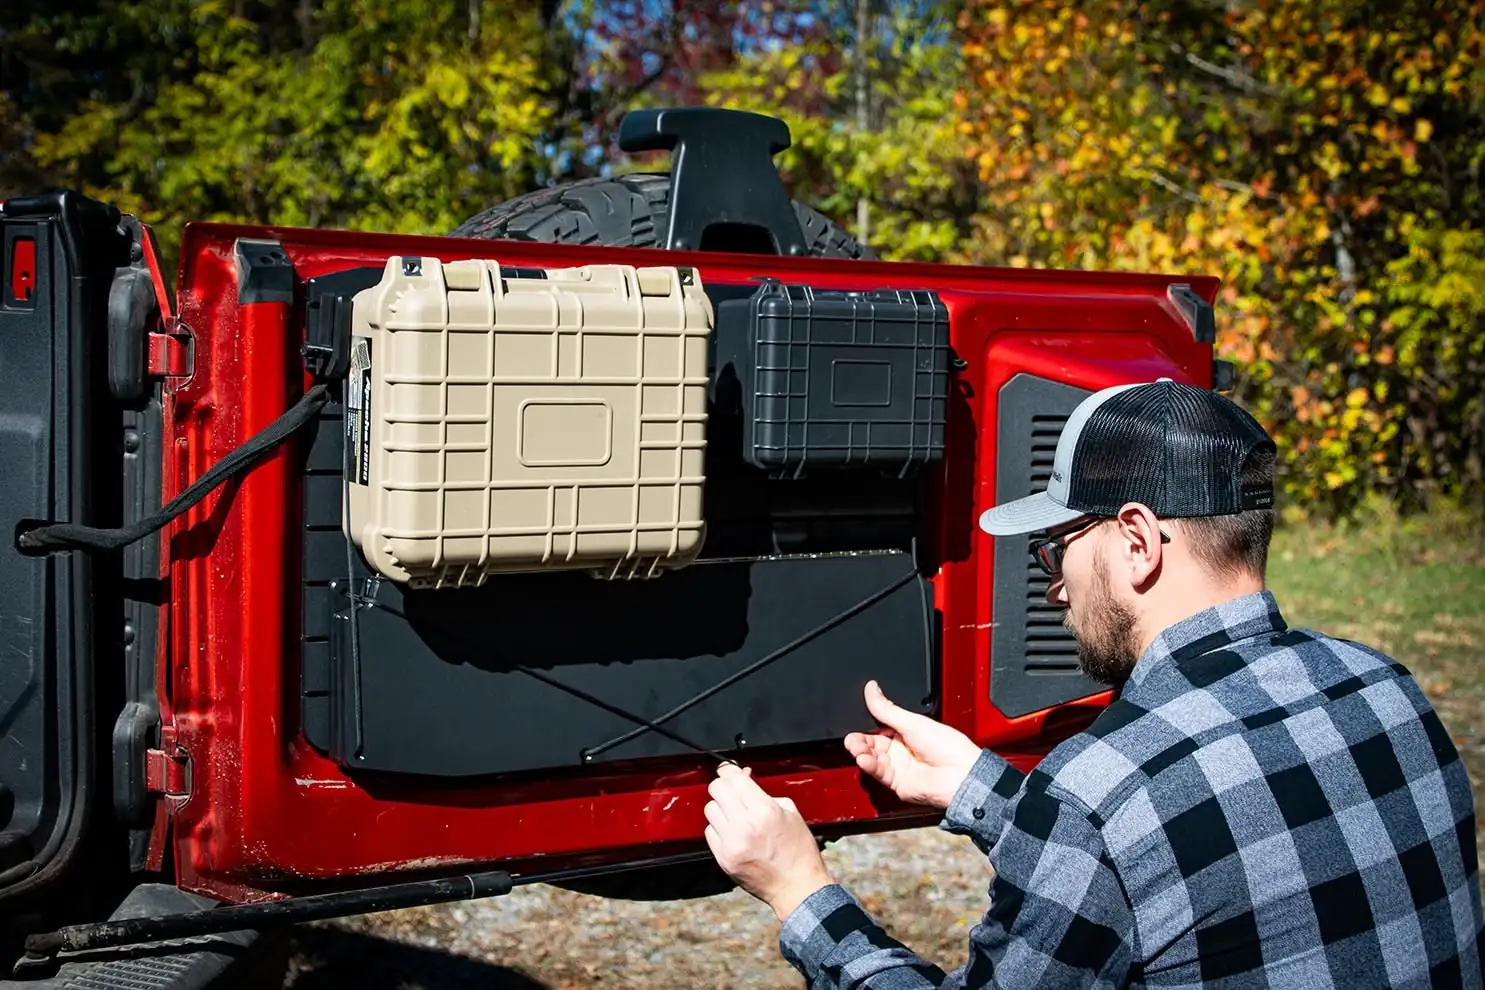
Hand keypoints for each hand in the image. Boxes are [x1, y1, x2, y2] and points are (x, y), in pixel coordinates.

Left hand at [703, 763, 833, 921]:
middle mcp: (745, 826)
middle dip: (724, 786)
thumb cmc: (798, 852)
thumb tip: (744, 778)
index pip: (733, 778)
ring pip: (710, 810)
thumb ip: (765, 793)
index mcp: (765, 811)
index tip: (729, 770)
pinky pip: (710, 832)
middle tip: (732, 790)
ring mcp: (732, 843)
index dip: (729, 770)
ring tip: (735, 815)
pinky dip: (719, 828)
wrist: (797, 888)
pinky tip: (733, 832)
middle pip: (716, 790)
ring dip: (721, 808)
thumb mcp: (790, 813)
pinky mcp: (723, 859)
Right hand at [844, 680, 981, 809]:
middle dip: (859, 739)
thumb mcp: (913, 721)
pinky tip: (864, 759)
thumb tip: (871, 688)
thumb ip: (887, 709)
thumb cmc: (949, 747)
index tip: (855, 718)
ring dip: (861, 752)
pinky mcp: (897, 783)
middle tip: (852, 738)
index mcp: (907, 731)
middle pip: (871, 743)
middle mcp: (900, 749)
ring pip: (871, 758)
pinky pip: (877, 772)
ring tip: (856, 747)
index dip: (865, 724)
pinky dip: (868, 765)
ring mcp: (898, 767)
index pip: (878, 726)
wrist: (961, 775)